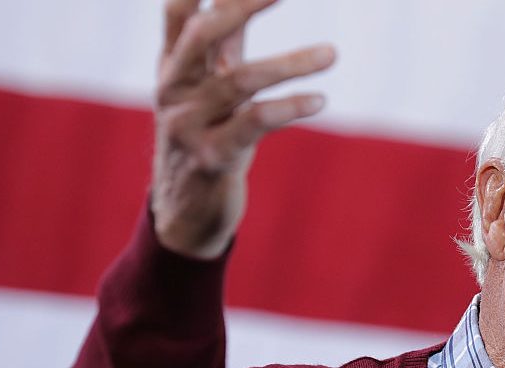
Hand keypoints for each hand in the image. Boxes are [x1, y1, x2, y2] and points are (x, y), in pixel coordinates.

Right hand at [151, 0, 334, 257]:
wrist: (186, 209)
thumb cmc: (206, 134)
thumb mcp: (210, 86)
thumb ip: (225, 43)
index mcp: (173, 66)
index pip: (179, 10)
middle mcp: (174, 89)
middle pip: (202, 34)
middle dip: (242, 5)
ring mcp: (188, 124)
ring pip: (240, 81)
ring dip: (292, 63)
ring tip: (332, 53)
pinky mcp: (212, 157)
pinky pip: (253, 124)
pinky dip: (289, 107)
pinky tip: (319, 100)